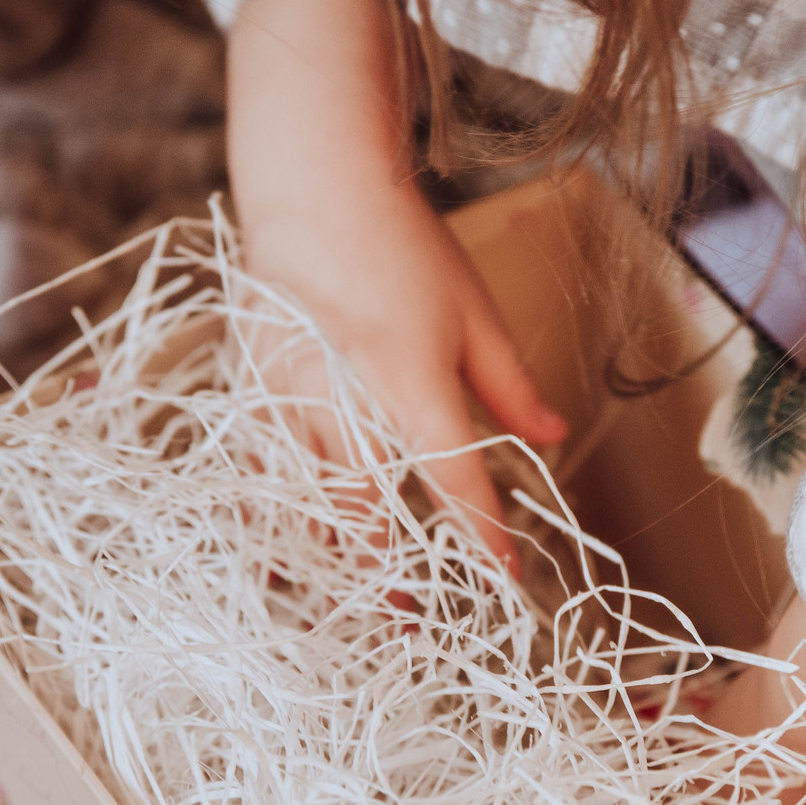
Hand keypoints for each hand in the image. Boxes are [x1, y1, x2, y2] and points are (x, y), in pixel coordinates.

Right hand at [229, 0, 565, 559]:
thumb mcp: (474, 311)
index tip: (503, 577)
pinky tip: (282, 554)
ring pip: (308, 495)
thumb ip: (511, 385)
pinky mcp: (253, 386)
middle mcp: (346, 394)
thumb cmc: (403, 246)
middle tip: (411, 614)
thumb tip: (553, 438)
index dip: (480, 532)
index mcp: (412, 377)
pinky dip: (274, 514)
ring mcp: (290, 393)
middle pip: (367, 503)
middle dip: (390, 565)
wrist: (313, 190)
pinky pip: (261, 468)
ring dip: (332, 550)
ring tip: (351, 595)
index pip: (453, 475)